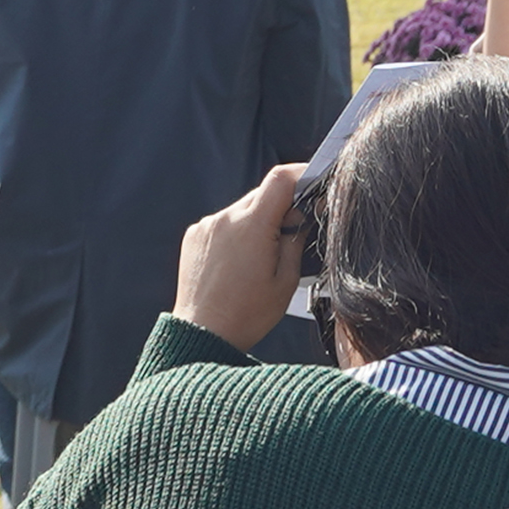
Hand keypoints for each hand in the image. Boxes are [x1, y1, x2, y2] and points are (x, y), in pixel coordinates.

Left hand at [173, 162, 311, 355]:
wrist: (204, 334)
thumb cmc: (246, 314)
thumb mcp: (287, 281)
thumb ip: (295, 241)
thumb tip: (301, 218)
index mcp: (252, 226)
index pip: (281, 179)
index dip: (302, 174)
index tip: (314, 184)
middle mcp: (226, 219)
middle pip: (262, 194)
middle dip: (282, 206)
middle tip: (293, 231)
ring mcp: (207, 226)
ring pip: (242, 208)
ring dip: (257, 220)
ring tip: (262, 254)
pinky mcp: (194, 235)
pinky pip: (223, 222)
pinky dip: (236, 232)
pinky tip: (240, 260)